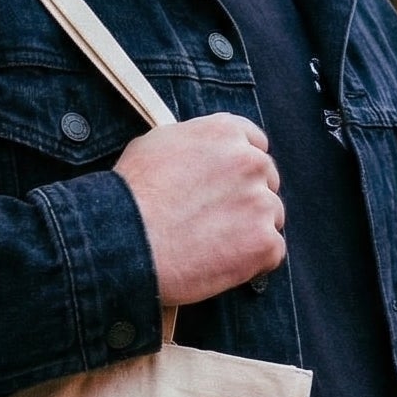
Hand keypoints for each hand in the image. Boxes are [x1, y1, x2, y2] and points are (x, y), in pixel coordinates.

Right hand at [113, 115, 284, 305]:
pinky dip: (251, 262)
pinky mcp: (264, 242)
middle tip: (215, 221)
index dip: (239, 170)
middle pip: (266, 182)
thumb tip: (204, 154)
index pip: (255, 145)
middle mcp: (250, 161)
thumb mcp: (157, 144)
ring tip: (211, 245)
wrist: (124, 240)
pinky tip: (220, 263)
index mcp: (226, 132)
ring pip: (271, 217)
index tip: (227, 187)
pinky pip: (272, 252)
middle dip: (247, 199)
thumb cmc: (130, 195)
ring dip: (250, 231)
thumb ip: (194, 143)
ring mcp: (261, 202)